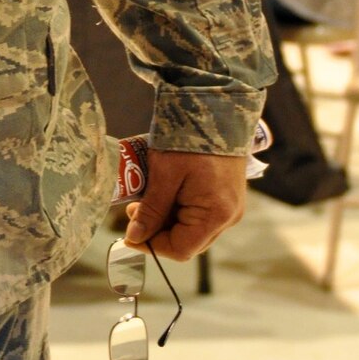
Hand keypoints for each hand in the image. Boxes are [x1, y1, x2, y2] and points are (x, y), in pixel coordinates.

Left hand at [123, 150, 247, 260]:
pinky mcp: (227, 198)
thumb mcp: (164, 175)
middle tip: (134, 211)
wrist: (217, 109)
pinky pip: (200, 216)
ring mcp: (230, 208)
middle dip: (157, 232)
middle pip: (187, 242)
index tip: (128, 233)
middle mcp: (228, 217)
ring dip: (166, 221)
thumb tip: (135, 237)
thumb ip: (151, 210)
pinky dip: (178, 211)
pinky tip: (164, 193)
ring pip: (192, 230)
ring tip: (147, 199)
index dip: (151, 245)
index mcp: (216, 214)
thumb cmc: (189, 139)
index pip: (180, 250)